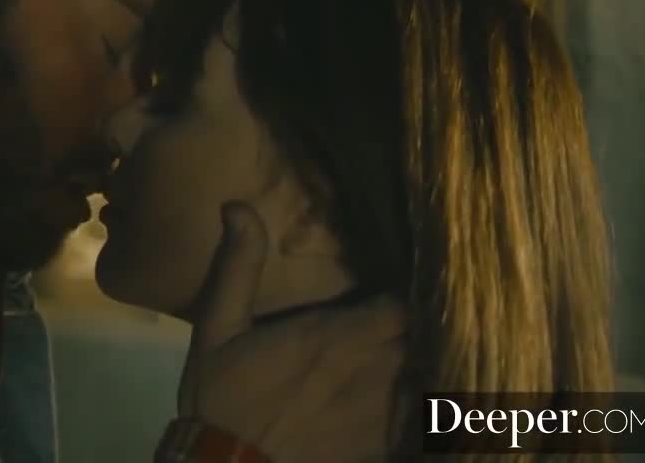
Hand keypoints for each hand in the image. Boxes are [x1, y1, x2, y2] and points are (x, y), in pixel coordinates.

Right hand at [178, 202, 405, 461]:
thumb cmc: (223, 397)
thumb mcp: (216, 327)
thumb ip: (237, 266)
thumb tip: (238, 205)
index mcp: (336, 336)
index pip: (404, 302)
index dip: (409, 289)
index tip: (404, 278)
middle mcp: (372, 370)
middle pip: (422, 335)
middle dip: (421, 321)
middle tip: (414, 307)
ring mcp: (384, 413)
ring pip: (428, 372)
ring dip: (425, 358)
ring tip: (422, 346)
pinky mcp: (384, 445)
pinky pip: (420, 416)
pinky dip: (422, 400)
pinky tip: (413, 391)